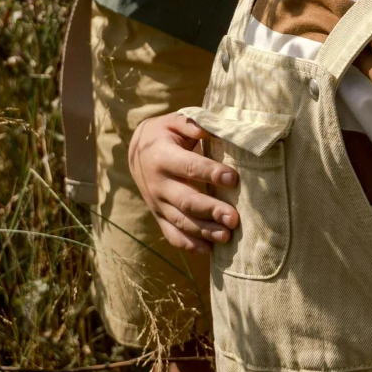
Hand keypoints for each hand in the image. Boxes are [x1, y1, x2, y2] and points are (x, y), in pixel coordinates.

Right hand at [129, 112, 238, 253]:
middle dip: (211, 211)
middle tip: (234, 218)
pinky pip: (172, 234)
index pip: (189, 168)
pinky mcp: (159, 216)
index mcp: (162, 158)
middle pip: (185, 201)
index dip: (211, 173)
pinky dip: (189, 245)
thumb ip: (192, 124)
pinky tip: (208, 251)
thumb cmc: (165, 133)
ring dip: (204, 231)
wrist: (137, 152)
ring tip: (227, 236)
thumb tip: (208, 129)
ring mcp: (157, 204)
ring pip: (180, 222)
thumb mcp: (174, 121)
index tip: (233, 179)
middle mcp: (158, 185)